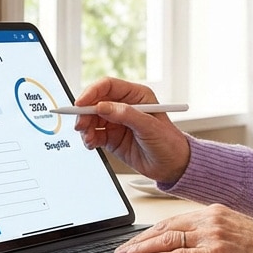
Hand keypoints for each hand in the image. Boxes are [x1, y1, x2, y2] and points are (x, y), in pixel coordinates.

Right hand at [71, 77, 190, 184]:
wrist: (172, 166)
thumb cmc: (168, 142)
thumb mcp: (149, 126)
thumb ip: (125, 115)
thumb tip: (102, 106)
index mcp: (136, 96)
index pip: (108, 86)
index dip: (91, 93)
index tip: (80, 104)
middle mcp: (124, 106)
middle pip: (95, 102)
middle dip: (85, 113)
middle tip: (80, 125)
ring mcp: (117, 122)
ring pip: (91, 118)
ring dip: (85, 127)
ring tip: (89, 139)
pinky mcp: (112, 137)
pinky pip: (93, 134)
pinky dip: (89, 138)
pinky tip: (92, 144)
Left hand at [115, 204, 252, 252]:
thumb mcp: (234, 232)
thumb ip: (211, 234)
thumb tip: (188, 245)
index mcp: (214, 211)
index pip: (174, 220)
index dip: (150, 231)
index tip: (135, 239)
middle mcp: (211, 218)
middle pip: (166, 227)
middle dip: (140, 240)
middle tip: (121, 249)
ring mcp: (214, 234)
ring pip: (169, 239)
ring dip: (143, 249)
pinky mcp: (218, 252)